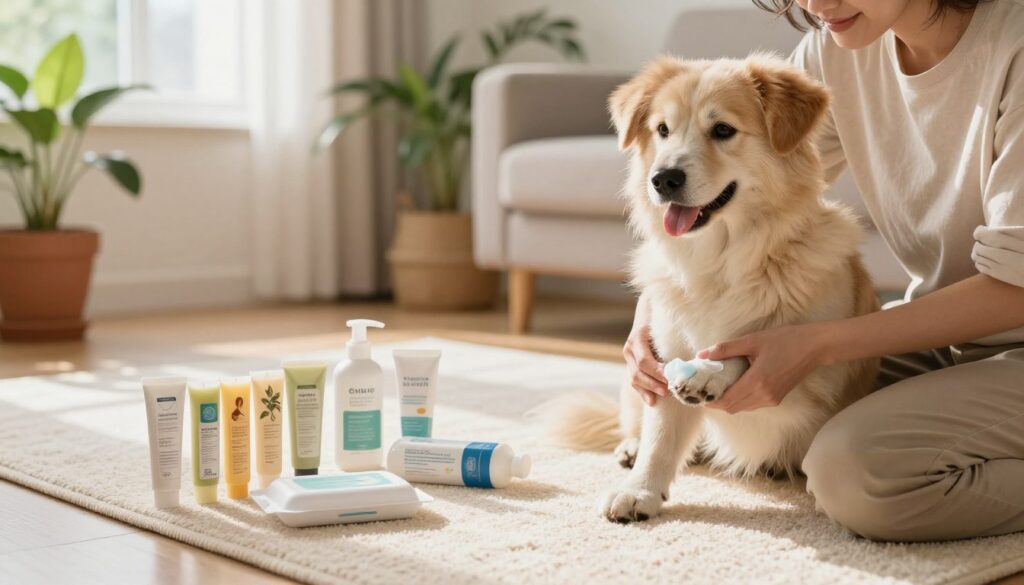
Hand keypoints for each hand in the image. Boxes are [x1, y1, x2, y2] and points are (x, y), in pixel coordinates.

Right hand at [623, 323, 668, 406]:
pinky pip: (635, 382)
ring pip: (634, 379)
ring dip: (649, 389)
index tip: (670, 379)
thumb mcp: (666, 328)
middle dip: (653, 384)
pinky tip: (652, 401)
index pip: (644, 361)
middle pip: (637, 373)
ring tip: (664, 395)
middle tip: (669, 391)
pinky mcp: (631, 366)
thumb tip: (690, 361)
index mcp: (636, 338)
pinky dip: (644, 392)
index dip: (656, 372)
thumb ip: (672, 343)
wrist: (648, 316)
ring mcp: (628, 359)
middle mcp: (629, 349)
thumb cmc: (662, 322)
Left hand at [697, 323, 827, 413]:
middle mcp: (764, 396)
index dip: (710, 400)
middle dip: (716, 402)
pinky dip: (740, 399)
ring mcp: (772, 399)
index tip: (697, 392)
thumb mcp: (752, 341)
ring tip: (715, 386)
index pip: (726, 400)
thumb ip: (726, 349)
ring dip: (728, 401)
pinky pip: (752, 404)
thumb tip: (702, 355)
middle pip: (732, 407)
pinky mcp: (777, 398)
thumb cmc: (785, 340)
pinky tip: (734, 385)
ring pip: (742, 408)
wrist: (815, 346)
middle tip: (703, 388)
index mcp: (757, 382)